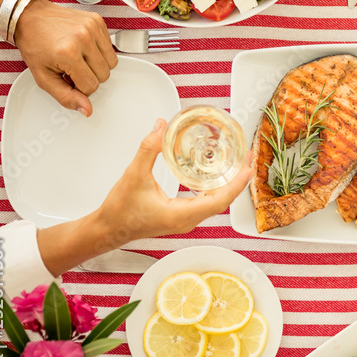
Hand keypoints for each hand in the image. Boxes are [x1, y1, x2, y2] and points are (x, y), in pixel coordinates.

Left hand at [14, 0, 116, 116]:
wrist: (30, 16)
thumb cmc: (34, 44)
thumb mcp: (43, 77)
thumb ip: (65, 97)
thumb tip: (87, 109)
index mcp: (68, 53)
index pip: (91, 86)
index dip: (79, 87)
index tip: (68, 78)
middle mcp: (83, 38)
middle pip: (104, 75)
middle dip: (89, 76)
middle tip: (73, 69)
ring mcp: (92, 27)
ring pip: (111, 62)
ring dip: (97, 65)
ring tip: (80, 58)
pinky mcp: (98, 21)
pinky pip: (110, 47)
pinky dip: (100, 51)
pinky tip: (84, 47)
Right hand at [93, 119, 253, 250]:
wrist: (107, 229)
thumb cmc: (119, 211)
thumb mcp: (134, 175)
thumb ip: (148, 149)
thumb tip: (160, 127)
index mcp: (181, 215)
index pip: (220, 200)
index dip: (237, 183)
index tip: (248, 168)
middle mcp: (188, 220)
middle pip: (223, 201)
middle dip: (238, 179)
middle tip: (247, 158)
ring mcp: (186, 220)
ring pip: (216, 202)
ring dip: (228, 184)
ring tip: (238, 164)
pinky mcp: (181, 217)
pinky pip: (207, 203)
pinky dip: (216, 188)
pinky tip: (217, 175)